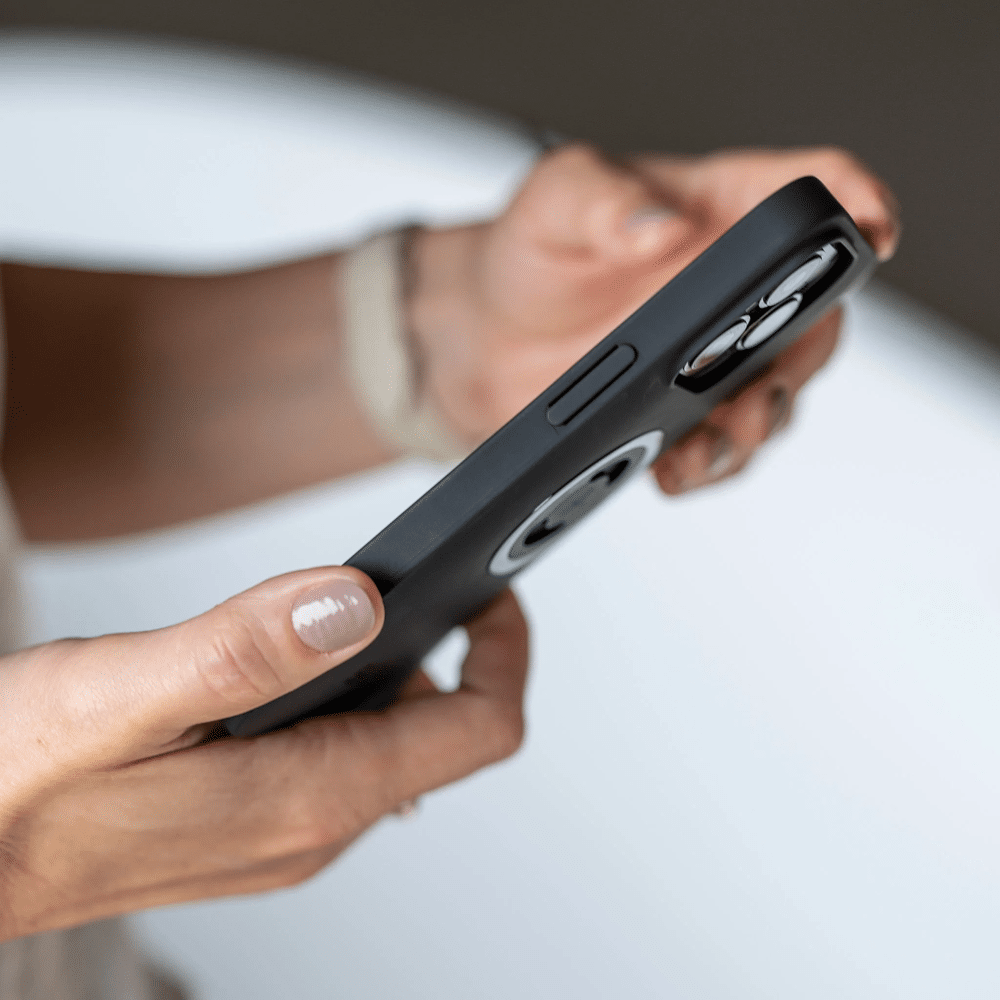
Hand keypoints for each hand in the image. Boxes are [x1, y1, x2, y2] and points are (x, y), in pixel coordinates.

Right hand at [0, 569, 526, 938]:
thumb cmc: (14, 784)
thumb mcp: (126, 695)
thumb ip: (249, 650)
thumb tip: (360, 604)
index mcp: (311, 796)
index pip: (478, 729)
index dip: (504, 650)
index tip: (490, 588)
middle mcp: (314, 826)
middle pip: (443, 734)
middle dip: (450, 651)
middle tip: (418, 578)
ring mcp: (286, 831)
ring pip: (389, 741)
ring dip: (391, 670)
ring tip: (346, 609)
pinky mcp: (253, 821)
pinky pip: (337, 755)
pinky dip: (342, 698)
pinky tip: (287, 663)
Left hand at [410, 144, 899, 490]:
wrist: (483, 335)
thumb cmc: (531, 251)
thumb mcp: (554, 199)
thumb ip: (604, 201)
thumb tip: (659, 228)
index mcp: (719, 212)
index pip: (808, 192)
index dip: (854, 204)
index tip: (874, 234)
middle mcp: (731, 290)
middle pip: (811, 319)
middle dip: (801, 360)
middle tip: (762, 391)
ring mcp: (711, 358)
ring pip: (772, 398)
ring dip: (754, 428)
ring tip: (707, 445)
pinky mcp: (681, 413)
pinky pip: (720, 447)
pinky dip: (707, 465)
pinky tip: (675, 470)